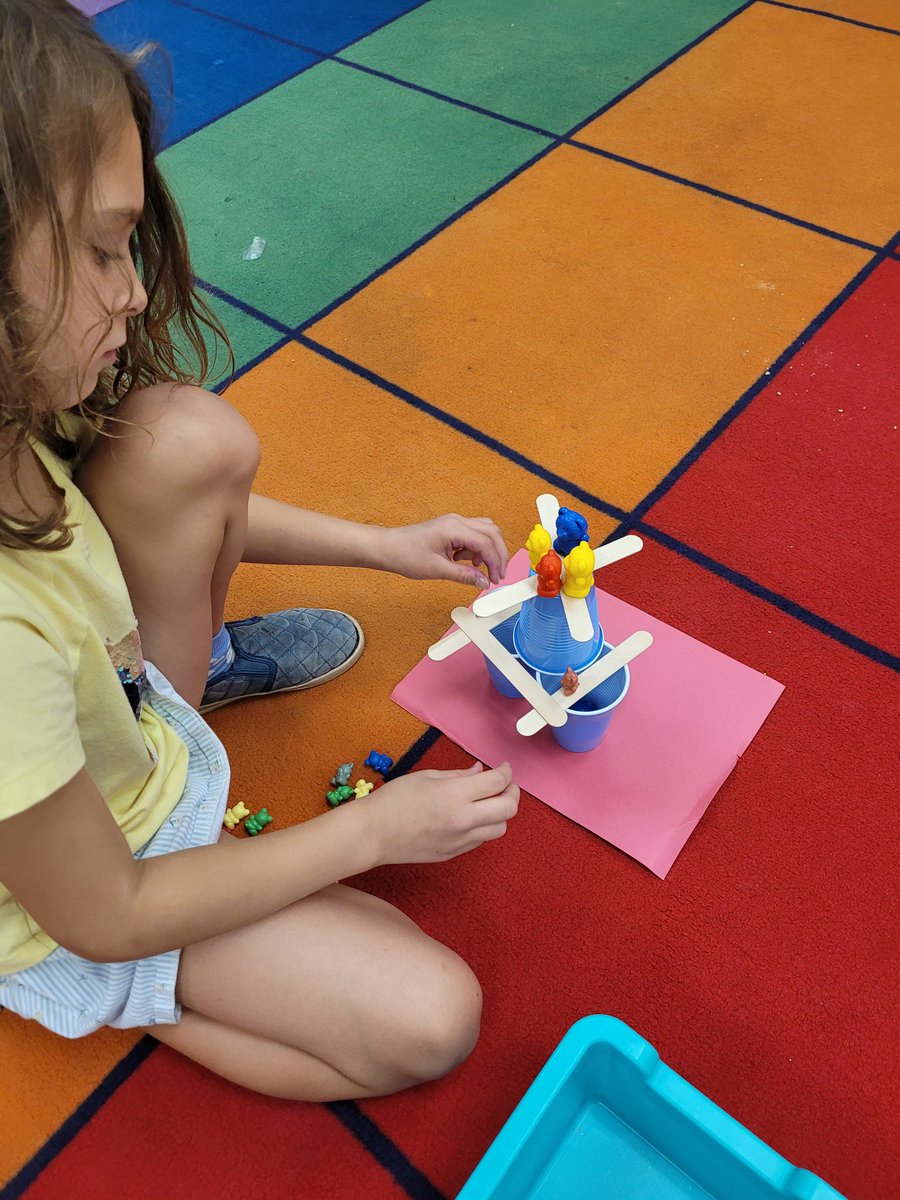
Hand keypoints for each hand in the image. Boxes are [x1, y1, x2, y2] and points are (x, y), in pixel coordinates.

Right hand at [360, 762, 518, 864]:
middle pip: (508, 809)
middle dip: (512, 793)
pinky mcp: (453, 854)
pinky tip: (471, 817)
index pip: (497, 782)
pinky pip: (480, 840)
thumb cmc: (394, 799)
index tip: (504, 767)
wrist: (373, 833)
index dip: (506, 772)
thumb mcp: (426, 776)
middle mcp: (463, 819)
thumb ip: (459, 775)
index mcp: (455, 795)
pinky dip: (483, 827)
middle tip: (505, 785)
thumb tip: (480, 772)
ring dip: (500, 813)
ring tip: (489, 803)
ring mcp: (460, 840)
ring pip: (500, 828)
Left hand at [381, 515, 508, 588]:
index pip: (486, 543)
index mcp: (454, 528)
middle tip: (497, 575)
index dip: (495, 562)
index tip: (496, 579)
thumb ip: (464, 575)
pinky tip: (466, 562)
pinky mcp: (451, 528)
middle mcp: (457, 521)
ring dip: (489, 550)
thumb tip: (483, 582)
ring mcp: (454, 522)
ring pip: (485, 531)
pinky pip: (473, 534)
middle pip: (492, 533)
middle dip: (499, 554)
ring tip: (480, 569)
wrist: (387, 548)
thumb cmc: (406, 555)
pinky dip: (477, 548)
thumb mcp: (437, 570)